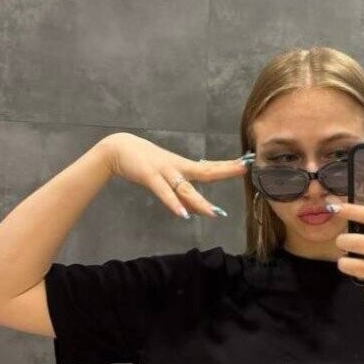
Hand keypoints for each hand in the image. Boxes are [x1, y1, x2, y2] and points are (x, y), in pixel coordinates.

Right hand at [98, 132, 249, 218]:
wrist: (118, 149)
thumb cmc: (143, 162)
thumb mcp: (165, 177)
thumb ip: (180, 193)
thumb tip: (194, 209)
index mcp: (182, 166)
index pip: (209, 167)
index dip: (227, 166)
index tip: (246, 164)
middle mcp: (177, 167)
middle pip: (204, 171)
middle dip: (224, 171)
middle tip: (243, 169)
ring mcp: (163, 171)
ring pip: (185, 188)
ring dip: (199, 201)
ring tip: (214, 213)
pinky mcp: (149, 176)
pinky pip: (163, 192)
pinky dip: (173, 203)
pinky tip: (183, 214)